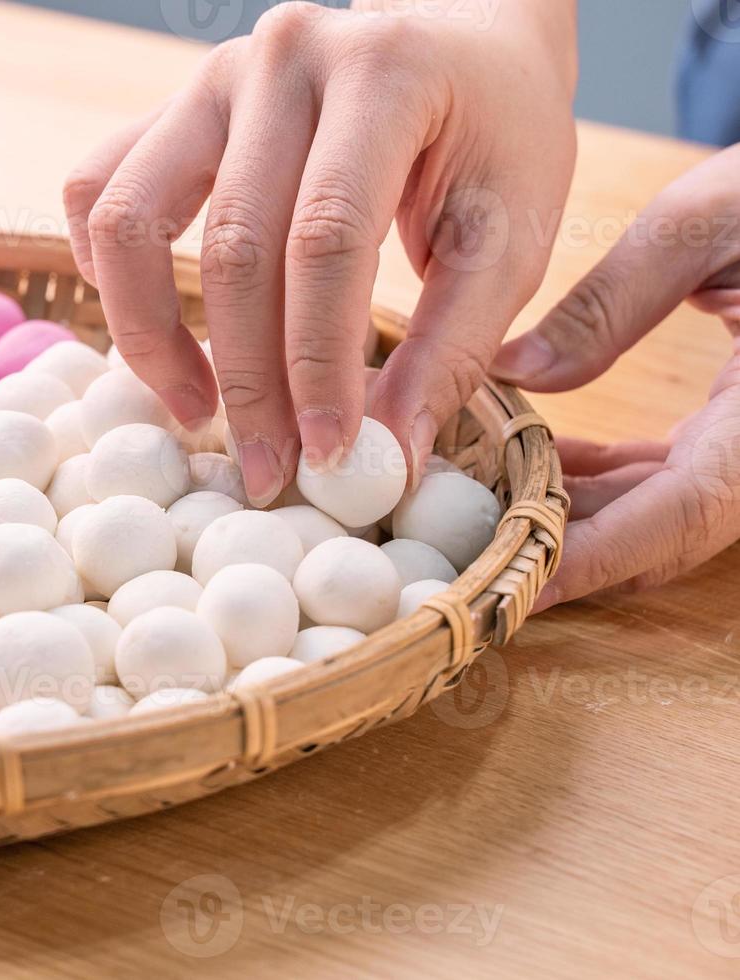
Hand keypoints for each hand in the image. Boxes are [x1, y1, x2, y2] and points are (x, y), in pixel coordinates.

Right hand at [64, 0, 576, 503]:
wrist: (462, 41)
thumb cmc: (495, 140)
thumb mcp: (507, 238)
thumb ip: (452, 347)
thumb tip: (387, 461)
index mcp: (383, 71)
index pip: (327, 239)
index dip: (319, 362)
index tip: (330, 457)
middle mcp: (282, 58)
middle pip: (230, 246)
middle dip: (245, 378)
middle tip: (268, 469)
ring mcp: (211, 76)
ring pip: (129, 220)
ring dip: (150, 335)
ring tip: (196, 410)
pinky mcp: (169, 105)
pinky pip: (97, 190)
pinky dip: (104, 270)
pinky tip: (154, 328)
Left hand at [491, 145, 739, 608]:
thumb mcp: (708, 219)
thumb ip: (612, 302)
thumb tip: (517, 370)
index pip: (684, 513)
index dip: (595, 554)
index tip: (515, 581)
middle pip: (666, 532)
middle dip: (567, 549)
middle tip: (468, 552)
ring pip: (665, 513)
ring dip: (578, 514)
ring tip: (479, 502)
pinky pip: (675, 480)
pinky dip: (606, 480)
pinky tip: (534, 460)